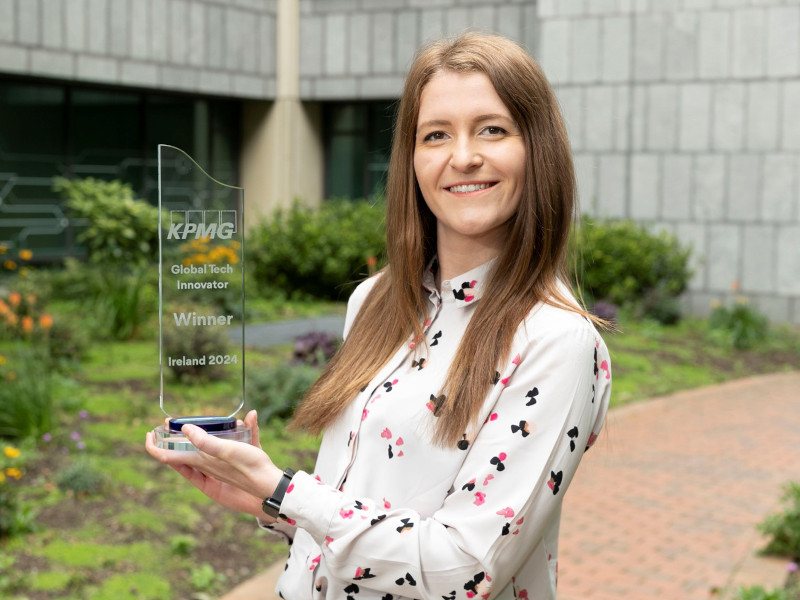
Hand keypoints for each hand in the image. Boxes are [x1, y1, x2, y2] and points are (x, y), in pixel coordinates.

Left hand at [145, 410, 282, 519]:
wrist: (270, 486)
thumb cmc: (249, 470)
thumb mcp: (227, 453)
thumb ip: (206, 443)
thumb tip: (186, 429)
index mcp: (201, 463)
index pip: (168, 458)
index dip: (155, 447)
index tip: (149, 433)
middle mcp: (207, 465)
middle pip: (183, 452)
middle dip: (175, 438)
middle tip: (170, 422)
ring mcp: (221, 464)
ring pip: (203, 449)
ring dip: (201, 434)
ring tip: (201, 421)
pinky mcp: (238, 460)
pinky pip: (234, 442)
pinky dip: (241, 430)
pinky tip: (250, 419)